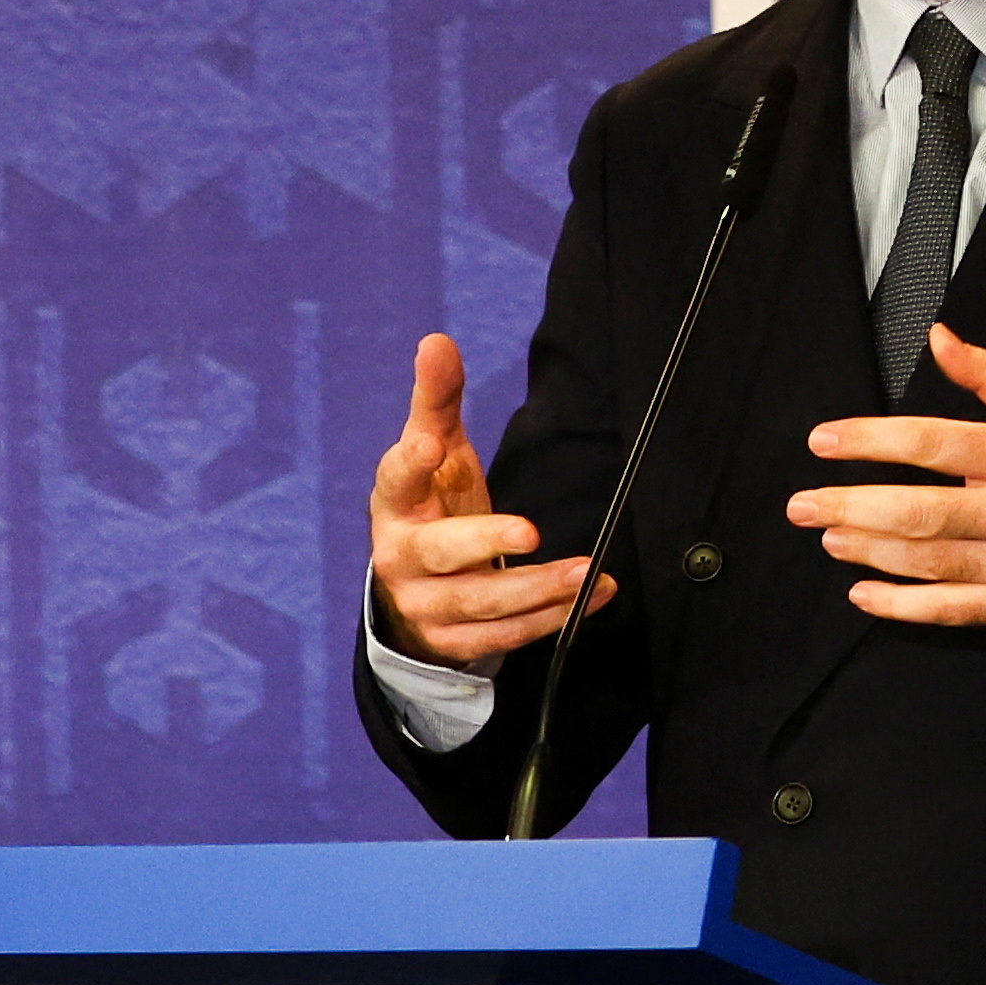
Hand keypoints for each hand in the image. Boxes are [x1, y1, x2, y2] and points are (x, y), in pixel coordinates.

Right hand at [368, 332, 609, 669]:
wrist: (411, 588)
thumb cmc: (430, 503)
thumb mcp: (434, 450)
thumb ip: (438, 399)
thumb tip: (437, 341)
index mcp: (394, 502)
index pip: (395, 479)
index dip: (410, 464)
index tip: (432, 445)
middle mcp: (401, 556)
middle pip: (440, 552)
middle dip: (484, 542)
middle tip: (530, 531)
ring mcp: (424, 605)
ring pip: (481, 603)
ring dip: (537, 589)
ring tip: (587, 572)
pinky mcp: (452, 642)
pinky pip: (503, 636)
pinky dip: (549, 620)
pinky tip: (591, 597)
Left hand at [788, 324, 985, 626]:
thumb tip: (938, 338)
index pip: (929, 443)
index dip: (868, 441)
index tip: (823, 442)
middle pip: (916, 510)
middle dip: (849, 505)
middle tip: (801, 504)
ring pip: (926, 560)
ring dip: (867, 550)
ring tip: (828, 536)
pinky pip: (952, 610)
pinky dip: (903, 608)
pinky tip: (864, 596)